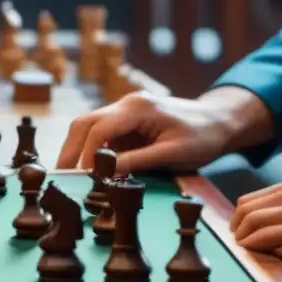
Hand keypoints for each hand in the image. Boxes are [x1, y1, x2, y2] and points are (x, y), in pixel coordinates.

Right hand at [56, 91, 237, 172]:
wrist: (219, 121)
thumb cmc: (202, 137)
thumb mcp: (173, 153)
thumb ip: (138, 161)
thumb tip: (106, 174)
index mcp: (138, 108)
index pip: (99, 128)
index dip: (86, 154)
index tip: (82, 177)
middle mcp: (126, 104)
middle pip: (84, 123)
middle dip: (71, 150)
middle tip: (62, 176)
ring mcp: (124, 110)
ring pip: (87, 127)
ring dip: (77, 150)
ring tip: (70, 175)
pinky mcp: (125, 121)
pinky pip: (100, 134)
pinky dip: (90, 151)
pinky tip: (88, 169)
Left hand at [231, 184, 281, 266]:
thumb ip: (277, 207)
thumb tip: (244, 220)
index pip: (245, 204)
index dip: (236, 221)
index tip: (237, 233)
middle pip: (248, 218)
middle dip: (238, 234)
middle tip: (240, 246)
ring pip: (260, 233)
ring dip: (251, 245)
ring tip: (251, 253)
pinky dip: (274, 254)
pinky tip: (277, 256)